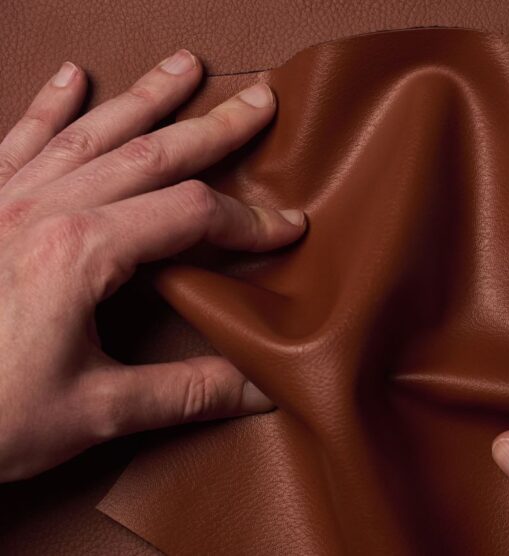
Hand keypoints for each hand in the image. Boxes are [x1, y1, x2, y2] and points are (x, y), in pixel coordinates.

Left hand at [0, 50, 305, 481]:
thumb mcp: (94, 412)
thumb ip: (184, 393)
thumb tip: (260, 389)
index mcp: (79, 251)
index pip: (190, 214)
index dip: (248, 221)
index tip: (287, 227)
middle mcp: (43, 210)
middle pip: (150, 154)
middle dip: (213, 127)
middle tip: (258, 100)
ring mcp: (4, 202)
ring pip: (90, 134)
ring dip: (143, 98)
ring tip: (184, 66)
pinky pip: (19, 142)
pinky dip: (49, 109)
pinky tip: (70, 78)